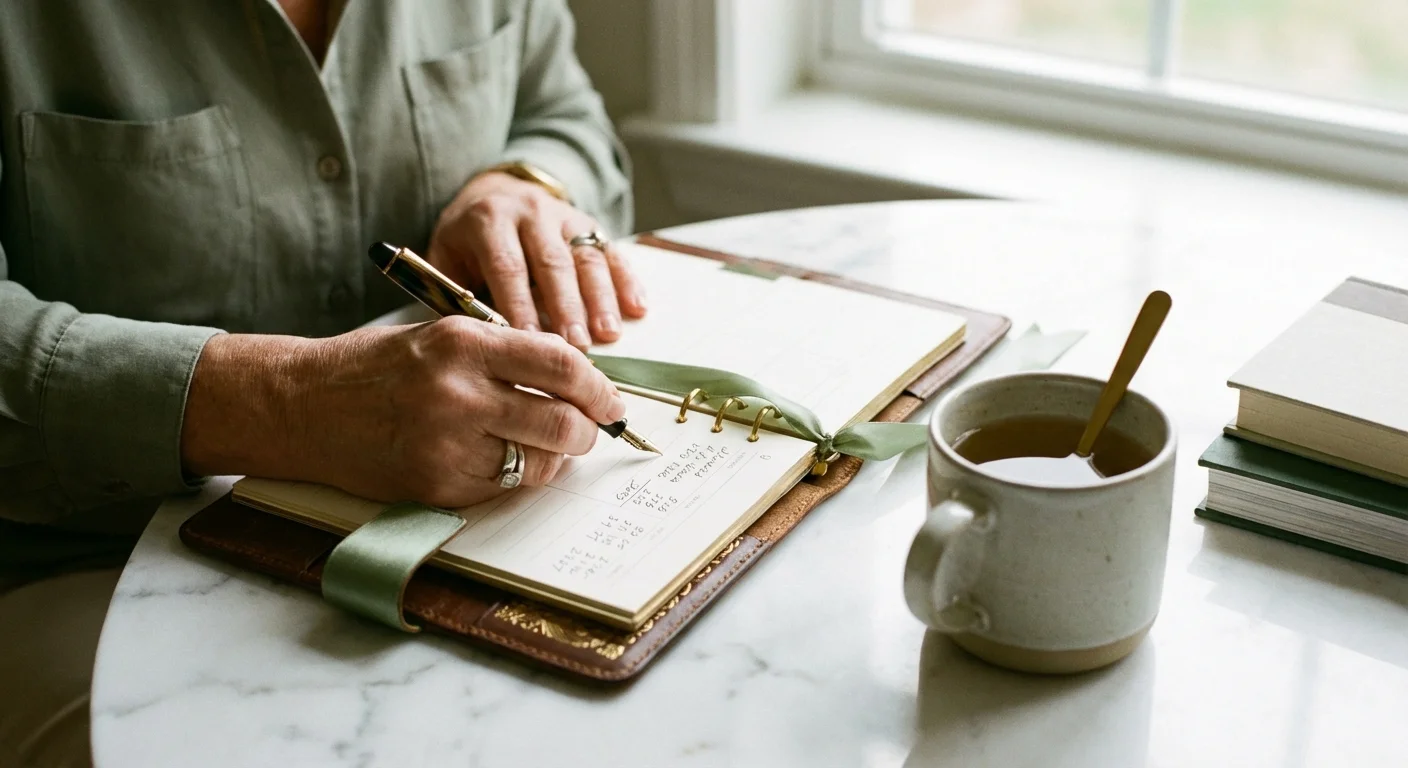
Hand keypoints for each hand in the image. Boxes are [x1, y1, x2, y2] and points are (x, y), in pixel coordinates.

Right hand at [181, 318, 624, 507]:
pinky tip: (495, 459)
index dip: (599, 389)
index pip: (561, 365)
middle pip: (562, 423)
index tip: (612, 403)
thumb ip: (506, 355)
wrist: (305, 406)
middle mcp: (458, 392)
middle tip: (586, 432)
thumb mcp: (442, 337)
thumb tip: (578, 383)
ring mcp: (446, 444)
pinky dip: (512, 477)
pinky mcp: (436, 484)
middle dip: (587, 432)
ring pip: (539, 463)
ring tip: (538, 447)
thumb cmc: (380, 368)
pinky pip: (503, 488)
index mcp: (464, 343)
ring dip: (552, 459)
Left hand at [426, 170, 646, 348]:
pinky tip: (637, 308)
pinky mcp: (589, 224)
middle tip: (577, 348)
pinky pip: (611, 252)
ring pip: (586, 257)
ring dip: (601, 298)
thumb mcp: (446, 259)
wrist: (494, 193)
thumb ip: (457, 295)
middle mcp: (530, 212)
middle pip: (553, 263)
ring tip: (609, 334)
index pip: (508, 267)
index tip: (531, 344)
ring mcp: (564, 216)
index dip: (521, 307)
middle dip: (567, 307)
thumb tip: (478, 345)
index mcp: (488, 220)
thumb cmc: (468, 244)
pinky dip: (627, 280)